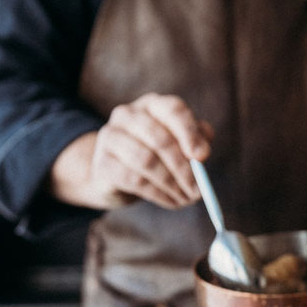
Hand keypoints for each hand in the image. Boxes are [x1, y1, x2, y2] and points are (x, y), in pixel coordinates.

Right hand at [50, 93, 213, 209]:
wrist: (115, 174)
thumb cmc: (156, 154)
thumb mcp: (178, 144)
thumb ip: (195, 142)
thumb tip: (203, 152)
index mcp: (152, 104)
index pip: (173, 110)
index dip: (189, 133)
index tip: (202, 157)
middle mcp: (127, 115)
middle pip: (159, 139)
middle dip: (183, 168)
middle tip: (198, 189)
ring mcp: (111, 137)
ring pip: (146, 161)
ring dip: (172, 184)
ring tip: (186, 199)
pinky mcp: (103, 164)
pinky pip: (135, 180)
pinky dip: (158, 194)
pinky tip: (171, 202)